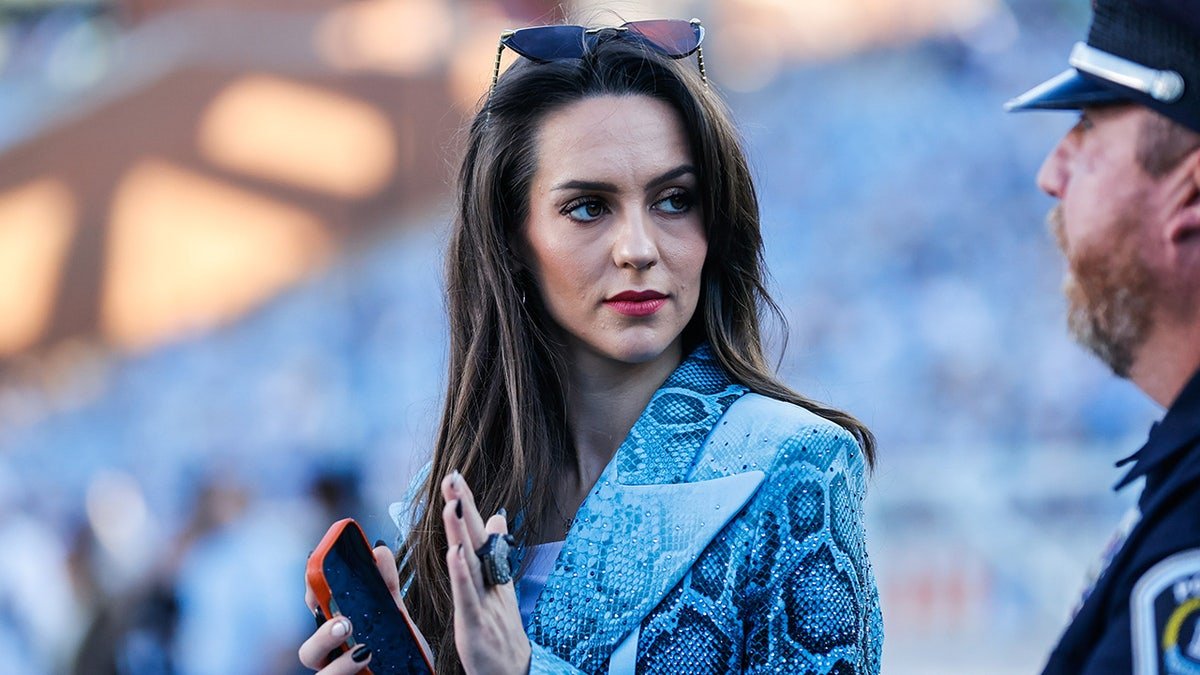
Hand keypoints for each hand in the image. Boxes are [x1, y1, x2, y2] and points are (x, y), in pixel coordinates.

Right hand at [299, 542, 431, 671]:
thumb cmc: (399, 650)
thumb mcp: (396, 615)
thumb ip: (387, 586)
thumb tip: (378, 550)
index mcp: (337, 635)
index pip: (314, 616)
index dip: (310, 594)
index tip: (318, 573)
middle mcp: (334, 660)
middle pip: (309, 652)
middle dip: (322, 637)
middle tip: (345, 623)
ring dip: (340, 666)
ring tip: (365, 652)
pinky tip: (373, 668)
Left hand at [442, 471, 530, 674]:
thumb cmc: (503, 636)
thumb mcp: (499, 591)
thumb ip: (495, 555)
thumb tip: (497, 518)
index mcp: (493, 576)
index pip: (479, 534)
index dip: (469, 506)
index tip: (456, 477)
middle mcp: (492, 585)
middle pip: (477, 540)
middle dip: (465, 506)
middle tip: (453, 476)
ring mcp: (486, 604)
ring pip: (472, 563)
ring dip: (462, 531)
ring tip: (452, 503)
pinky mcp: (477, 626)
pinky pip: (469, 596)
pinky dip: (462, 573)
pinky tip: (455, 551)